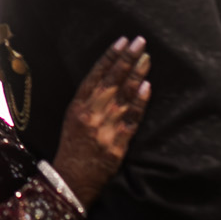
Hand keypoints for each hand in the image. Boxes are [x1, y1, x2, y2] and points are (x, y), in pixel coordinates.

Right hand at [50, 36, 150, 206]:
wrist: (72, 179)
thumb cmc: (73, 147)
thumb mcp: (72, 119)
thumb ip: (88, 101)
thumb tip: (109, 79)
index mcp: (77, 106)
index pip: (95, 75)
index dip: (109, 57)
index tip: (122, 41)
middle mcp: (91, 113)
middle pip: (112, 80)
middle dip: (127, 59)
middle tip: (140, 42)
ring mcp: (105, 127)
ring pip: (124, 95)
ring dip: (137, 75)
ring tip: (147, 58)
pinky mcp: (118, 142)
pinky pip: (132, 118)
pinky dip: (140, 102)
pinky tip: (148, 86)